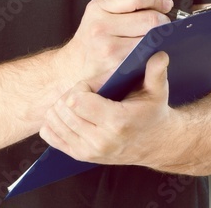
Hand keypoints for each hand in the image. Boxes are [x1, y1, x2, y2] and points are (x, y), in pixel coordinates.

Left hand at [40, 52, 177, 168]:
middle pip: (64, 110)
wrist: (154, 143)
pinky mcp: (80, 156)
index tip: (93, 85)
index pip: (78, 100)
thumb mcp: (157, 91)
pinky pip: (51, 136)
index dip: (82, 87)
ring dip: (61, 107)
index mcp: (117, 122)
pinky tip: (69, 114)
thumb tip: (159, 53)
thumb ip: (156, 71)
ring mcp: (88, 151)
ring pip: (54, 122)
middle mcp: (100, 140)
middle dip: (70, 95)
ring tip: (79, 102)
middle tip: (86, 92)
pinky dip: (54, 122)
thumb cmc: (153, 112)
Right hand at [56, 0, 172, 92]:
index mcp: (98, 7)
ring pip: (151, 38)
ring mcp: (109, 49)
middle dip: (163, 20)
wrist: (74, 66)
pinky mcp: (118, 67)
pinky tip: (148, 49)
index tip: (165, 4)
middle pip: (149, 18)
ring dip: (159, 37)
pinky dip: (153, 51)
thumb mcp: (104, 10)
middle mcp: (101, 27)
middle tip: (162, 23)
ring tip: (153, 36)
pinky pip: (147, 55)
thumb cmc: (93, 37)